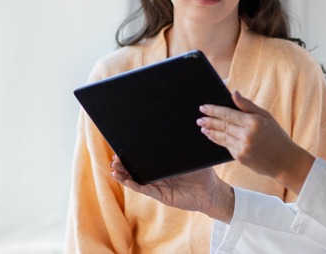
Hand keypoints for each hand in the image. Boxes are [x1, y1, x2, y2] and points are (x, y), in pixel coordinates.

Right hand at [109, 155, 234, 222]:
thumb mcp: (192, 156)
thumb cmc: (203, 173)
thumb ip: (183, 146)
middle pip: (137, 170)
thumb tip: (177, 128)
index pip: (145, 160)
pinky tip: (126, 181)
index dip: (132, 155)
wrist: (212, 191)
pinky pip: (146, 191)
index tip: (121, 148)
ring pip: (137, 181)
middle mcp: (159, 177)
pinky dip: (135, 186)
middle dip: (124, 165)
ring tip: (113, 170)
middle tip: (113, 158)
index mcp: (164, 166)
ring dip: (125, 176)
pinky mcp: (163, 196)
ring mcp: (160, 187)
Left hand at [198, 90, 315, 193]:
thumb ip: (248, 105)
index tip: (204, 107)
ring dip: (211, 131)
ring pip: (222, 136)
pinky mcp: (240, 157)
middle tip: (199, 117)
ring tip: (202, 126)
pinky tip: (212, 136)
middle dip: (209, 121)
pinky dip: (218, 140)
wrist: (285, 161)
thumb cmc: (277, 136)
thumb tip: (234, 93)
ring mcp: (242, 147)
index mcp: (253, 122)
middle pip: (222, 125)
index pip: (228, 114)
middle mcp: (246, 135)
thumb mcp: (266, 116)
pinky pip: (226, 146)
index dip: (214, 110)